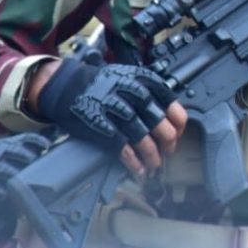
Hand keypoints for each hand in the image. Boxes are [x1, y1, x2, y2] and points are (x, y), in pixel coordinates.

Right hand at [35, 60, 184, 174]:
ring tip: (153, 165)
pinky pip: (126, 151)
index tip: (177, 135)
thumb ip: (152, 94)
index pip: (175, 110)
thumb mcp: (131, 78)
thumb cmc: (102, 83)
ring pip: (147, 143)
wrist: (68, 85)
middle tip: (166, 152)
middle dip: (168, 146)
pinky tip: (139, 169)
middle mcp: (136, 97)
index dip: (179, 128)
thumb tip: (171, 117)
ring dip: (153, 159)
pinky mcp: (104, 129)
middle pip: (164, 129)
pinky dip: (135, 164)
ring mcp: (119, 114)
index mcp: (146, 83)